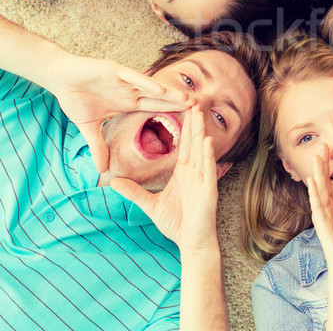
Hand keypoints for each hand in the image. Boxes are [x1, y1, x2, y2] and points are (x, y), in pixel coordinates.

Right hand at [47, 53, 192, 172]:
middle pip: (161, 98)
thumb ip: (98, 146)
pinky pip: (133, 78)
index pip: (156, 109)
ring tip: (187, 100)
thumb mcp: (90, 127)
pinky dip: (146, 83)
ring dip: (169, 94)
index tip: (189, 123)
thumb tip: (101, 169)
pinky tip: (160, 89)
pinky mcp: (114, 70)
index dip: (173, 114)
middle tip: (201, 111)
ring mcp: (124, 79)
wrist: (59, 77)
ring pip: (151, 87)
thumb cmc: (75, 97)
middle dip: (179, 104)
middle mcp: (131, 90)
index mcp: (129, 102)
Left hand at [111, 107, 218, 250]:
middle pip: (193, 141)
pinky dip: (208, 156)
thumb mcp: (150, 204)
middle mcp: (195, 171)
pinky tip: (206, 142)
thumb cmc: (176, 223)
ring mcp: (203, 179)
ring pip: (201, 151)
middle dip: (193, 121)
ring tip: (199, 113)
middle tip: (192, 100)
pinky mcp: (209, 190)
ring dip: (200, 131)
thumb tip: (113, 181)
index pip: (183, 144)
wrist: (192, 243)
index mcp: (183, 172)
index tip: (180, 108)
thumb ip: (133, 192)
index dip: (183, 126)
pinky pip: (208, 169)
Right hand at [307, 145, 332, 277]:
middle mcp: (323, 209)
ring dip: (317, 173)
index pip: (328, 181)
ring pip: (318, 191)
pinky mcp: (323, 226)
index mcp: (330, 206)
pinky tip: (312, 182)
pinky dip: (315, 193)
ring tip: (316, 157)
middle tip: (321, 145)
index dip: (327, 165)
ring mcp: (321, 217)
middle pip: (322, 182)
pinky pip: (318, 207)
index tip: (327, 149)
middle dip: (321, 163)